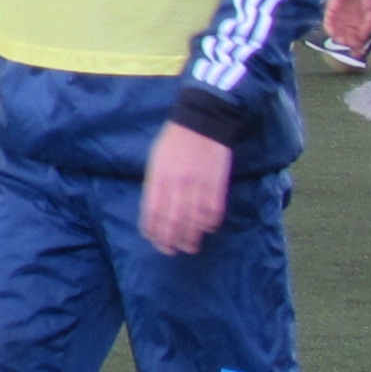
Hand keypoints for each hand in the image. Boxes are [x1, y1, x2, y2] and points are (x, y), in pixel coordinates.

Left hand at [139, 122, 232, 256]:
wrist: (202, 121)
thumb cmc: (174, 141)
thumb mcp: (156, 161)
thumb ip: (155, 185)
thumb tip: (155, 211)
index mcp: (159, 176)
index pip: (152, 212)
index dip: (153, 231)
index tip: (155, 241)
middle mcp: (178, 183)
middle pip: (173, 220)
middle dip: (171, 240)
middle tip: (172, 250)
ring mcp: (199, 184)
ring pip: (194, 219)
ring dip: (191, 237)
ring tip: (190, 246)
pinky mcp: (217, 183)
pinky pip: (214, 209)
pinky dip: (210, 223)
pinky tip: (207, 229)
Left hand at [322, 0, 370, 54]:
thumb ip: (368, 26)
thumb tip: (363, 40)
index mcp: (362, 22)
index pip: (358, 38)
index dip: (358, 46)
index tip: (358, 53)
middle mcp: (351, 20)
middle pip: (347, 36)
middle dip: (348, 43)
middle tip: (350, 45)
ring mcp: (341, 14)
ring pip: (337, 30)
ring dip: (339, 37)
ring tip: (343, 40)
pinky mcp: (332, 6)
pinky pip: (328, 20)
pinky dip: (329, 27)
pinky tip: (333, 33)